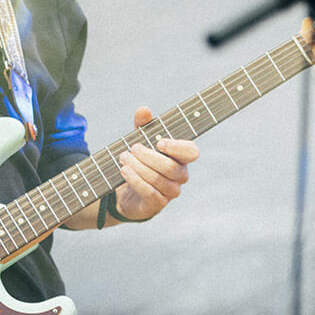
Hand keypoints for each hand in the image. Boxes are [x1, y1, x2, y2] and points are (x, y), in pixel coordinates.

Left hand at [112, 106, 198, 221]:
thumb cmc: (140, 161)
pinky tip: (124, 170)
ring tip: (123, 158)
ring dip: (138, 167)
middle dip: (148, 156)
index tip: (159, 142)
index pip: (191, 152)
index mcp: (180, 158)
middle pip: (170, 167)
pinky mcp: (157, 204)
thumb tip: (144, 110)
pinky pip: (150, 193)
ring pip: (159, 180)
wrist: (127, 190)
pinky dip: (135, 180)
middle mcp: (180, 175)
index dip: (177, 148)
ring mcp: (170, 192)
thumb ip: (143, 125)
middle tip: (132, 148)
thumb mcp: (140, 140)